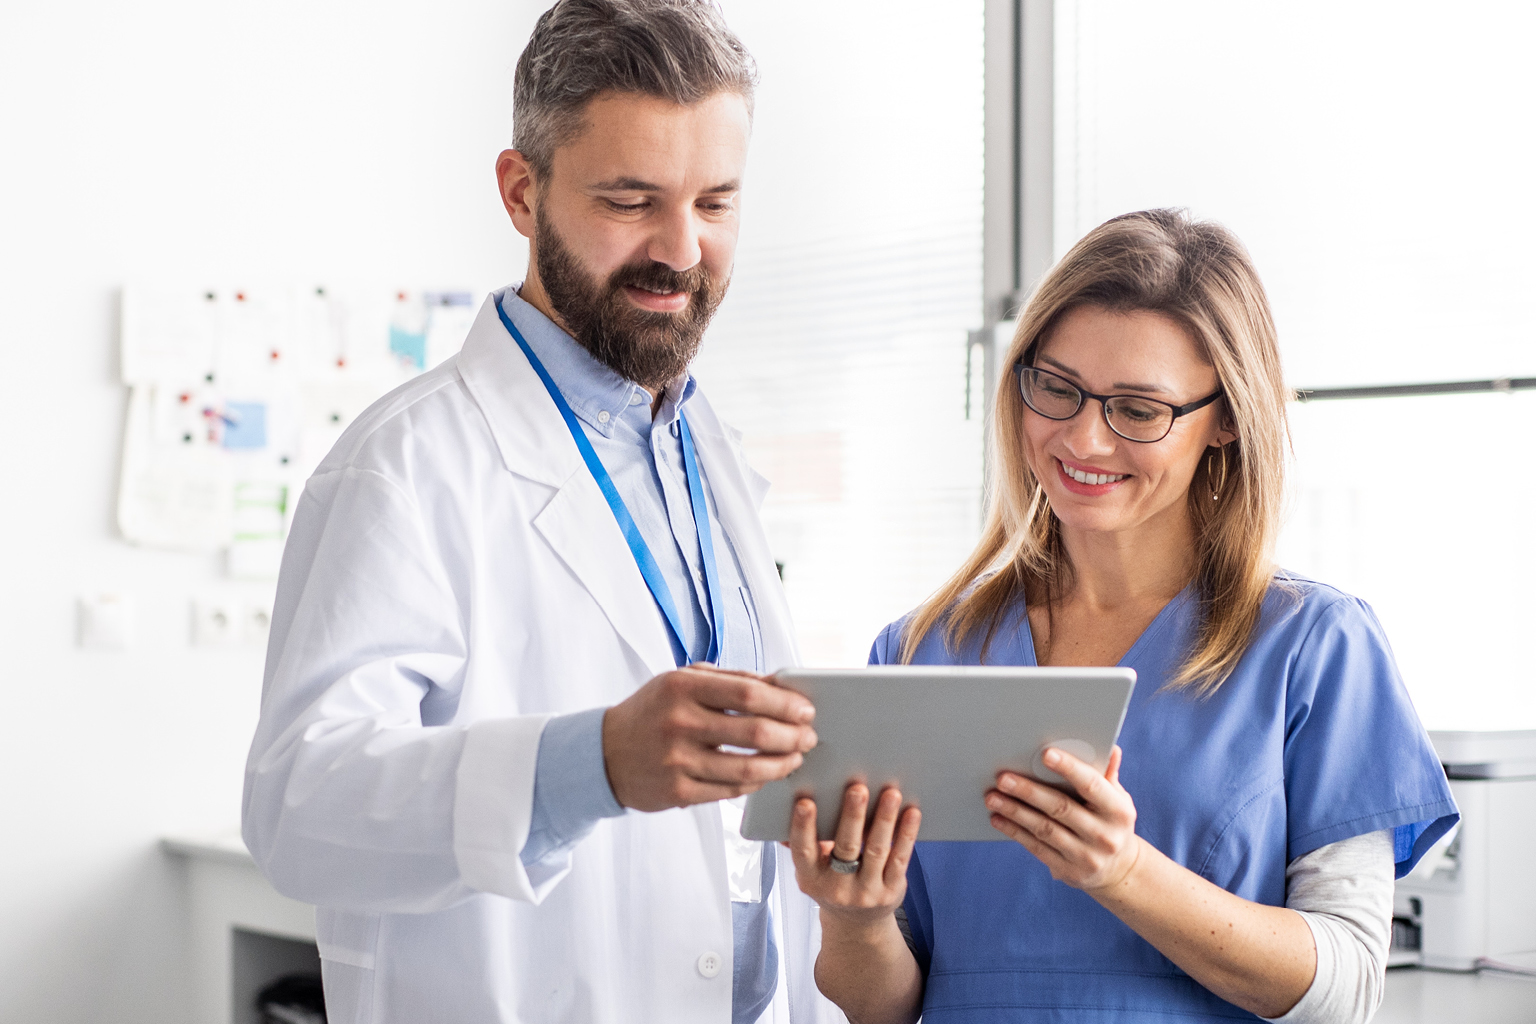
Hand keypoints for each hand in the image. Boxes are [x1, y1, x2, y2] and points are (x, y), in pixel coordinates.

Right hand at [602, 665, 816, 811]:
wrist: (604, 754)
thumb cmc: (653, 711)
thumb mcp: (682, 682)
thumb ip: (730, 681)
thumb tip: (781, 686)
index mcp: (682, 686)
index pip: (748, 693)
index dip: (785, 703)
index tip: (806, 710)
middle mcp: (679, 722)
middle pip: (755, 731)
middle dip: (792, 736)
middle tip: (809, 737)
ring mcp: (677, 760)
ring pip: (747, 767)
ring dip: (781, 765)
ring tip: (796, 759)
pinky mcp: (677, 792)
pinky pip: (730, 790)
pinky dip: (756, 782)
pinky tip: (767, 775)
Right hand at [788, 783, 921, 930]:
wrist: (857, 924)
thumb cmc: (832, 883)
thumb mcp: (811, 870)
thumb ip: (803, 842)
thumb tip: (787, 807)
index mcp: (811, 878)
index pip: (803, 851)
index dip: (803, 827)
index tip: (806, 802)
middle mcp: (837, 888)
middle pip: (845, 848)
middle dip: (852, 816)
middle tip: (858, 788)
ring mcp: (866, 892)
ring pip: (876, 850)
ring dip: (884, 820)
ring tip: (891, 793)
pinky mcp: (891, 891)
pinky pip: (900, 859)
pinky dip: (906, 834)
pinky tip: (912, 813)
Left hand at [986, 745, 1141, 893]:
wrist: (1119, 869)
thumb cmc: (1110, 822)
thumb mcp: (1117, 799)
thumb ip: (1107, 775)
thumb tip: (1111, 748)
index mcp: (1118, 811)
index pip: (1092, 785)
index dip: (1069, 769)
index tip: (1045, 754)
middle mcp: (1105, 836)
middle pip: (1061, 808)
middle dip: (1029, 791)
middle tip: (1003, 778)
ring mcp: (1086, 856)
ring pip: (1044, 829)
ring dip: (1015, 811)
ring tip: (992, 797)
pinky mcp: (1068, 871)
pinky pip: (1037, 848)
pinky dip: (1015, 831)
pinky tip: (998, 819)